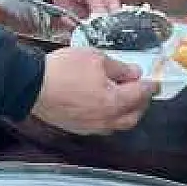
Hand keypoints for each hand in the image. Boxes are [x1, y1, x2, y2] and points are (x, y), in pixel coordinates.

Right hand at [31, 47, 157, 134]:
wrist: (32, 86)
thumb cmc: (62, 71)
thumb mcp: (95, 58)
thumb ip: (118, 67)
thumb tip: (132, 72)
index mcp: (114, 102)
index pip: (141, 94)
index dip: (150, 86)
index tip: (154, 82)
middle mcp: (105, 119)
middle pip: (133, 115)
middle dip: (142, 103)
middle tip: (143, 91)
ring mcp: (91, 126)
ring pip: (118, 124)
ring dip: (126, 112)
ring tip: (125, 98)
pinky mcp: (77, 127)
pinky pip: (102, 126)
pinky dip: (109, 116)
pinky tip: (104, 105)